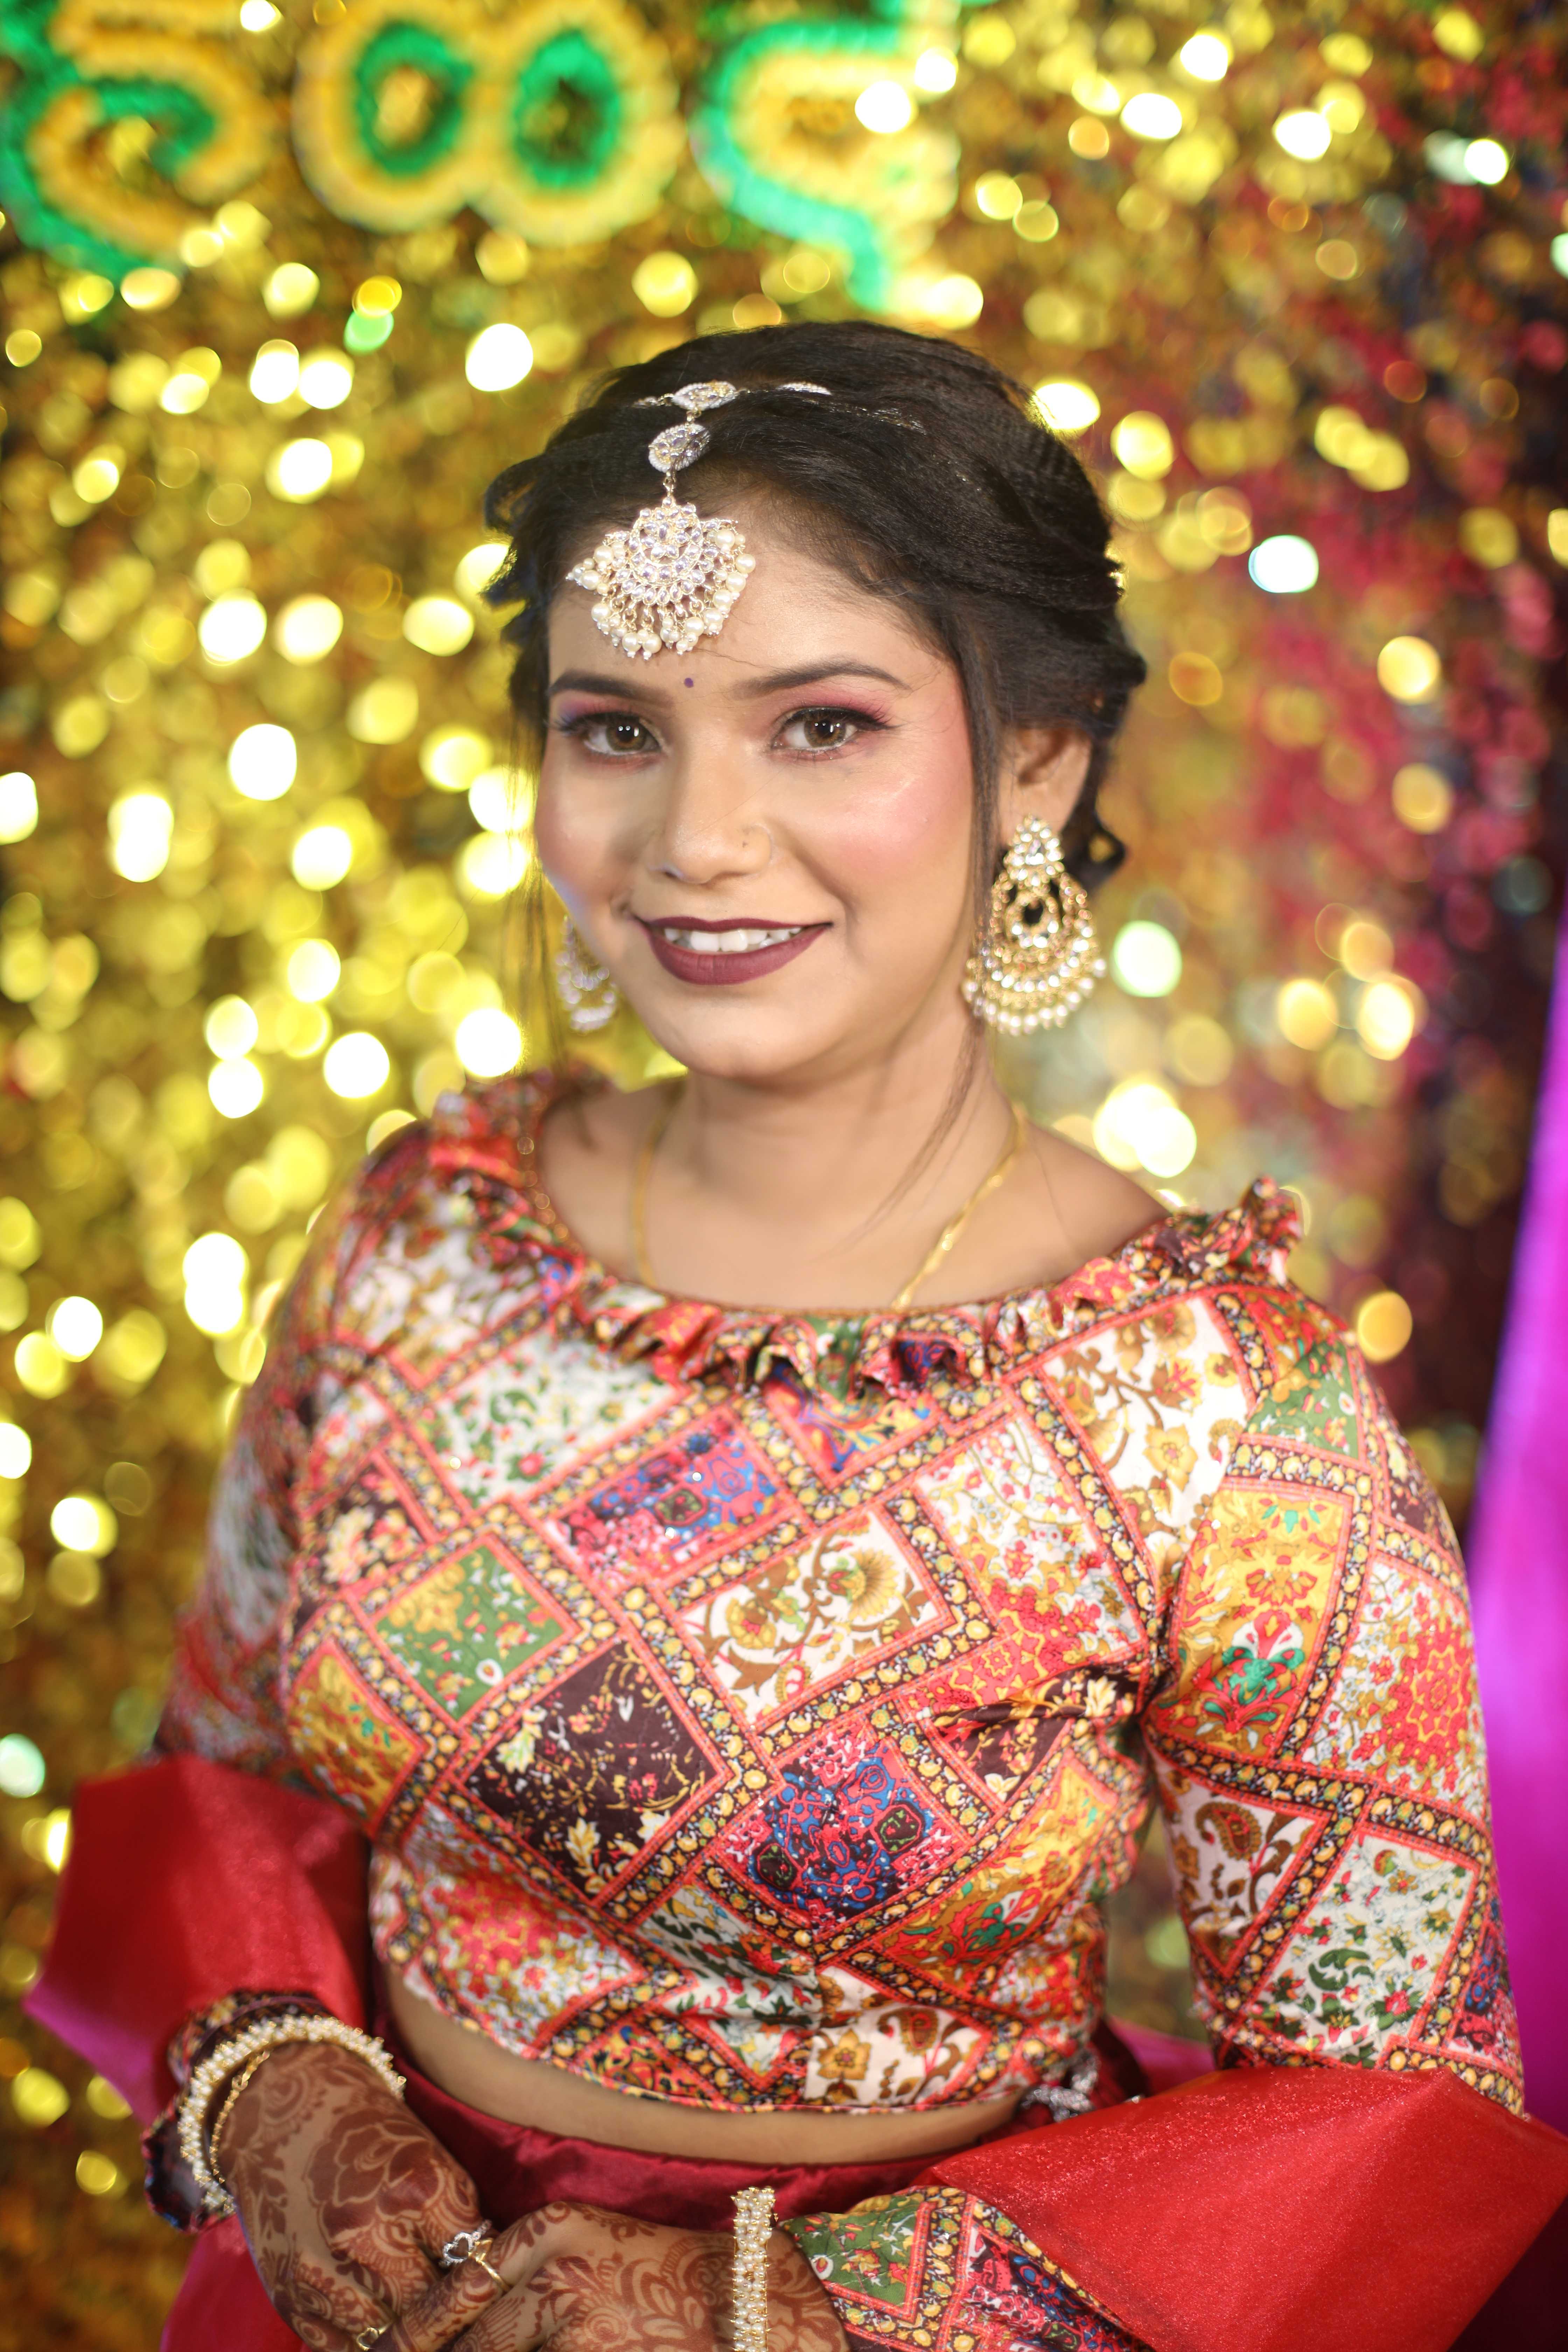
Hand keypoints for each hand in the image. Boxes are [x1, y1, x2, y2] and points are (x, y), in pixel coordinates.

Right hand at [216, 2039, 495, 2349]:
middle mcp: (369, 2236)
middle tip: (463, 2311)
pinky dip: (365, 2340)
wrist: (278, 2109)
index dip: (488, 2274)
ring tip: (422, 2319)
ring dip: (409, 2331)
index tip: (494, 2281)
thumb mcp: (428, 2155)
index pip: (476, 2261)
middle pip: (434, 2309)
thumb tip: (488, 2272)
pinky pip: (342, 2349)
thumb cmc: (366, 2128)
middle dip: (451, 2310)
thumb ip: (456, 2216)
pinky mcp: (290, 2298)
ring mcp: (325, 2273)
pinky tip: (379, 2322)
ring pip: (391, 2337)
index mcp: (418, 2189)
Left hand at [374, 2200, 848, 2351]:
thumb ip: (526, 2275)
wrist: (747, 2301)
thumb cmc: (664, 2275)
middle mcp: (553, 2269)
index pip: (454, 2291)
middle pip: (468, 2345)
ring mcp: (573, 2321)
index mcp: (549, 2228)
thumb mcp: (589, 2247)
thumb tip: (456, 2330)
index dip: (410, 2336)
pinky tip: (559, 2351)